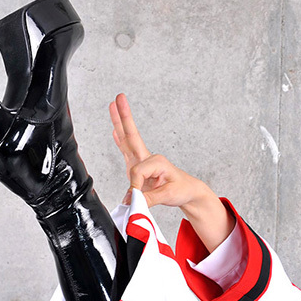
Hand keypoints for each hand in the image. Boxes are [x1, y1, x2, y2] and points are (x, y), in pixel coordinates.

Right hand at [109, 93, 207, 208]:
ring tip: (112, 105)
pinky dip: (119, 139)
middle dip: (124, 117)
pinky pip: (126, 150)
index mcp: (157, 161)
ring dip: (119, 122)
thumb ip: (149, 198)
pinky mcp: (138, 166)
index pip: (137, 172)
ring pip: (127, 139)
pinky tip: (114, 130)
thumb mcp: (168, 195)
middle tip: (117, 99)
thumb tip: (132, 201)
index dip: (135, 187)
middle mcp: (149, 157)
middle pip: (132, 136)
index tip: (136, 200)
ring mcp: (142, 160)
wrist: (188, 191)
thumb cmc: (182, 189)